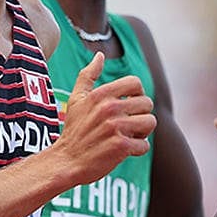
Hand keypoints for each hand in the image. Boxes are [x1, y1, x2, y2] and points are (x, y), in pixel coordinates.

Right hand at [57, 52, 157, 185]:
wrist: (66, 161)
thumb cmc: (73, 130)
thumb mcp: (76, 99)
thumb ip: (88, 75)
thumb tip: (99, 55)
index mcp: (101, 94)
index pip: (135, 83)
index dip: (136, 95)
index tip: (128, 106)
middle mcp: (109, 108)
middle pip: (147, 103)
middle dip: (141, 114)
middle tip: (129, 124)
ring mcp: (116, 127)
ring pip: (150, 123)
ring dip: (142, 132)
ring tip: (129, 136)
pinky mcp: (121, 147)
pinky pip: (144, 145)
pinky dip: (137, 149)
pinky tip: (124, 150)